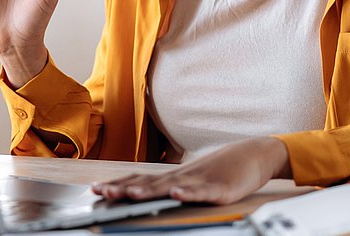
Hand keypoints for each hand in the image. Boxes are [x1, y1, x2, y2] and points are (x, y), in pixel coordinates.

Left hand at [91, 137, 290, 204]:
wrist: (253, 155)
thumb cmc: (220, 169)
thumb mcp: (191, 179)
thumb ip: (170, 187)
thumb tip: (147, 193)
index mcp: (173, 176)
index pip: (140, 180)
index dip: (118, 184)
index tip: (96, 189)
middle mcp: (182, 176)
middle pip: (148, 183)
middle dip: (123, 188)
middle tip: (102, 192)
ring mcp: (200, 181)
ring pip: (171, 186)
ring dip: (150, 190)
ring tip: (131, 194)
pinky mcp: (220, 188)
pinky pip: (203, 191)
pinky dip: (189, 193)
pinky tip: (178, 193)